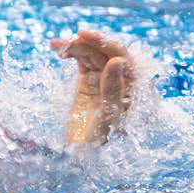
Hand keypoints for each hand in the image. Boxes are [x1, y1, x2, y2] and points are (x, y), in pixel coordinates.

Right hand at [50, 29, 133, 144]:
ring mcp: (105, 80)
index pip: (124, 58)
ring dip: (76, 46)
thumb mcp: (108, 117)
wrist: (80, 156)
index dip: (106, 44)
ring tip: (56, 45)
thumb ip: (114, 89)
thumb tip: (117, 61)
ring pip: (93, 55)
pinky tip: (59, 50)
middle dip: (89, 43)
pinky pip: (82, 61)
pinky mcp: (89, 82)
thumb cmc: (100, 142)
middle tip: (70, 38)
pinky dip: (71, 53)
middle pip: (107, 53)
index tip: (85, 36)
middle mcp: (123, 81)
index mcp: (136, 89)